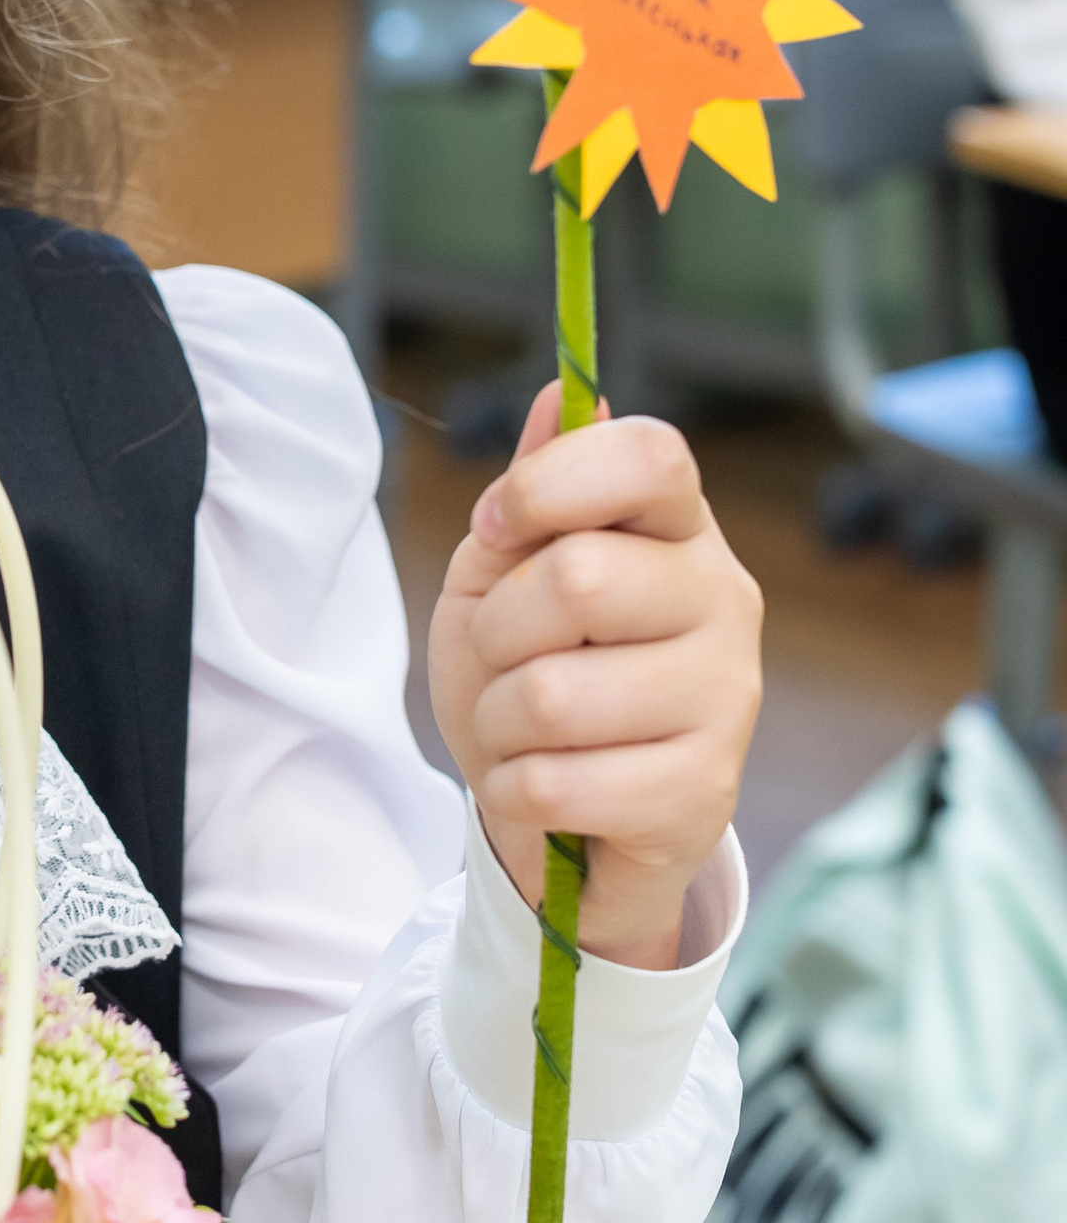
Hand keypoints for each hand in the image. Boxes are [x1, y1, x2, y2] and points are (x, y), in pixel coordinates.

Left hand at [427, 383, 761, 969]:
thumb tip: (561, 397)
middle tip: (506, 660)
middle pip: (579, 577)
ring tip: (526, 733)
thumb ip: (530, 497)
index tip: (495, 527)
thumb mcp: (501, 581)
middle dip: (499, 630)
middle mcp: (723, 599)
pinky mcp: (704, 791)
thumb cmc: (532, 681)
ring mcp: (726, 697)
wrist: (565, 825)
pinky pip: (555, 781)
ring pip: (553, 694)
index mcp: (676, 530)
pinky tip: (544, 790)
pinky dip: (514, 790)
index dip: (551, 483)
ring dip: (499, 722)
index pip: (649, 456)